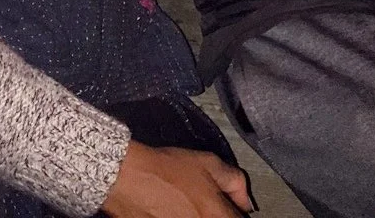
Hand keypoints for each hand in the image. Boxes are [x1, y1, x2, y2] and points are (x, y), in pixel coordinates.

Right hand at [102, 141, 250, 216]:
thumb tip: (245, 200)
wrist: (129, 178)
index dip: (234, 212)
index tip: (228, 207)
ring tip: (185, 206)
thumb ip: (234, 181)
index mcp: (217, 215)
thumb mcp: (208, 162)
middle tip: (201, 204)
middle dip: (217, 214)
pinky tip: (173, 210)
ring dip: (197, 216)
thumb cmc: (165, 169)